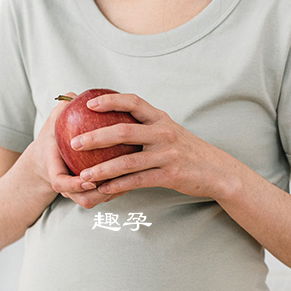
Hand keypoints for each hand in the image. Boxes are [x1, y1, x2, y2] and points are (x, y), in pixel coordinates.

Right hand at [40, 93, 129, 208]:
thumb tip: (76, 94)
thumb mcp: (54, 120)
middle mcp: (66, 185)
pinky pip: (104, 197)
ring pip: (95, 201)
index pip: (60, 183)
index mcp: (53, 169)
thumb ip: (62, 107)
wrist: (49, 157)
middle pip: (83, 199)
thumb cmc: (55, 135)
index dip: (74, 185)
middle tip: (118, 180)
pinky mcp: (88, 194)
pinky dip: (117, 190)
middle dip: (99, 194)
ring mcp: (76, 193)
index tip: (89, 178)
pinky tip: (135, 175)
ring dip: (113, 193)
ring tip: (131, 178)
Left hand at [69, 93, 232, 201]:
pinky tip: (104, 190)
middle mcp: (163, 133)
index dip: (110, 100)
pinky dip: (118, 185)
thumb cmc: (187, 152)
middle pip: (123, 131)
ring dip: (102, 169)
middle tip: (74, 143)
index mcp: (161, 119)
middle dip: (95, 137)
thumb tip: (114, 126)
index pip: (133, 102)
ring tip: (83, 175)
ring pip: (127, 161)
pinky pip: (138, 180)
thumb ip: (146, 127)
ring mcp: (167, 154)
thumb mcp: (170, 132)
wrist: (217, 171)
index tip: (89, 103)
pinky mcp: (169, 175)